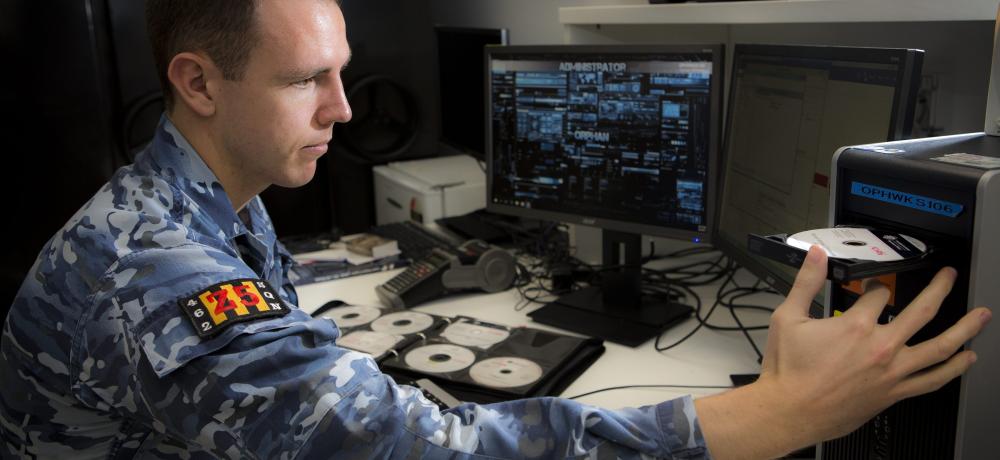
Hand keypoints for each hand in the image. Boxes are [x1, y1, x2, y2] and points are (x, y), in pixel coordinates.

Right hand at [696, 246, 990, 458]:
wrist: (789, 411)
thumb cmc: (788, 371)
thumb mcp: (788, 317)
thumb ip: (806, 283)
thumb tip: (815, 257)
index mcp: (856, 325)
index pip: (878, 293)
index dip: (876, 284)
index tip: (873, 285)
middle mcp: (881, 347)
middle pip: (923, 311)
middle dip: (939, 289)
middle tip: (949, 278)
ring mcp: (892, 372)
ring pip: (940, 348)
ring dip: (964, 329)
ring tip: (980, 317)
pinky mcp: (894, 393)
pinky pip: (933, 380)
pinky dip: (953, 369)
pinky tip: (966, 360)